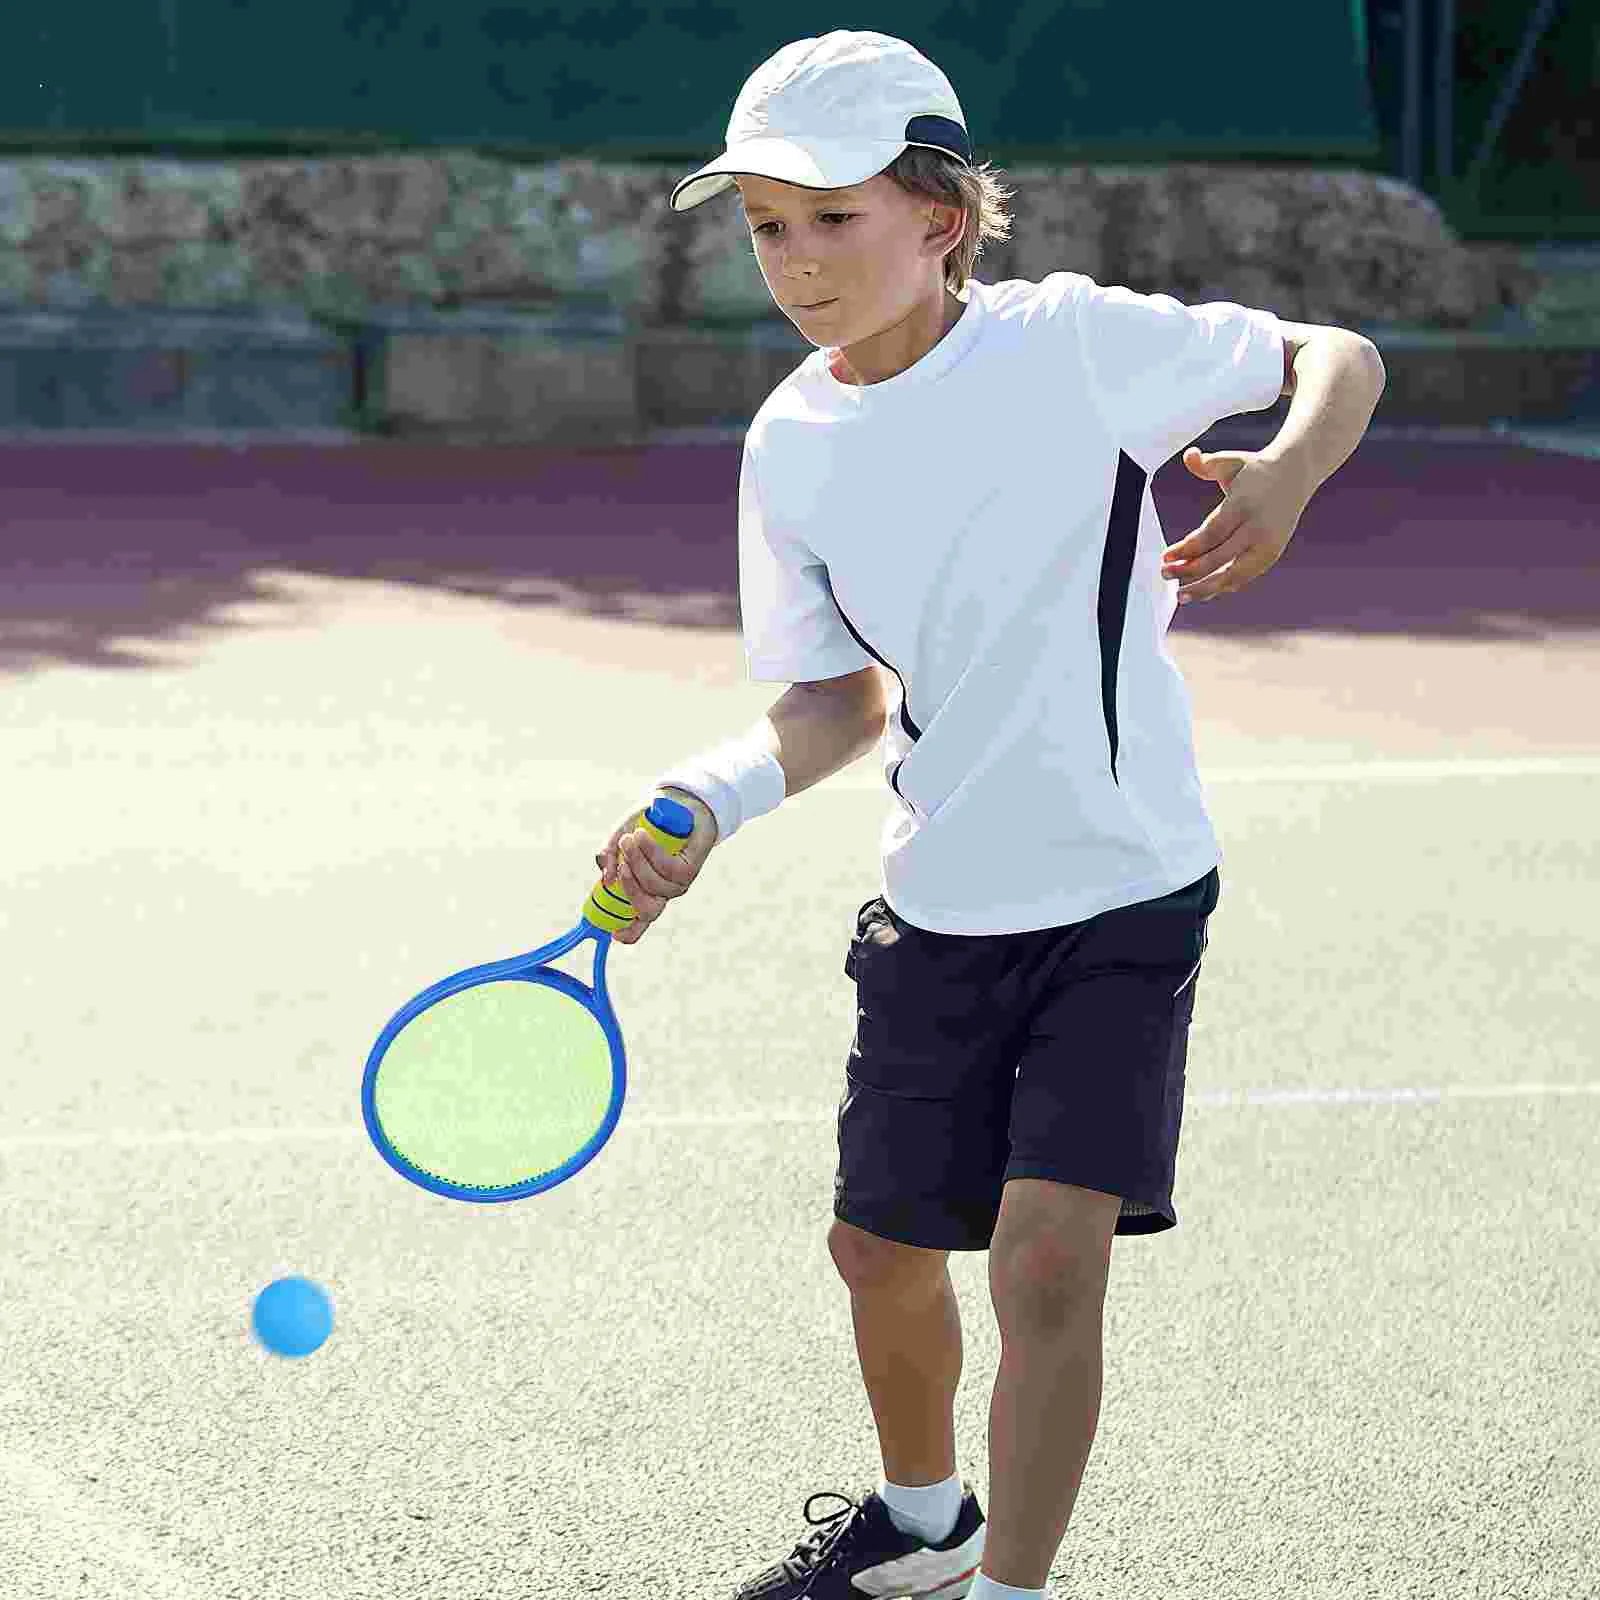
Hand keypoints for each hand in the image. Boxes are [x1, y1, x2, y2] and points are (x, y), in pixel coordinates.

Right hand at [594, 789, 717, 944]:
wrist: (678, 803)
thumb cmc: (647, 825)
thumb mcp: (620, 838)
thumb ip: (609, 857)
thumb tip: (607, 879)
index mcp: (644, 892)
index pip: (638, 923)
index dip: (628, 933)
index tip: (613, 933)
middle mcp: (662, 893)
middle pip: (647, 911)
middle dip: (630, 889)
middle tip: (620, 864)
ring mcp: (678, 884)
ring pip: (655, 885)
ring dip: (637, 861)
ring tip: (629, 838)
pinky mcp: (690, 870)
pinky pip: (668, 868)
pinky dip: (652, 852)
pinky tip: (643, 835)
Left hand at [1161, 446, 1312, 603]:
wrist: (1296, 474)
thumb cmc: (1255, 469)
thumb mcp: (1231, 461)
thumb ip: (1207, 463)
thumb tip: (1189, 456)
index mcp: (1245, 504)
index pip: (1211, 534)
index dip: (1187, 549)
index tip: (1166, 557)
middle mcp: (1258, 528)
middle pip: (1220, 559)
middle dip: (1189, 571)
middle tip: (1165, 574)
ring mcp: (1268, 545)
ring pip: (1234, 574)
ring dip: (1205, 588)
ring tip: (1180, 595)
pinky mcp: (1272, 555)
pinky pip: (1244, 577)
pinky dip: (1222, 586)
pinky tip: (1202, 592)